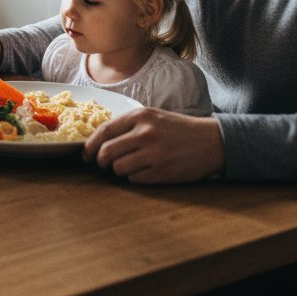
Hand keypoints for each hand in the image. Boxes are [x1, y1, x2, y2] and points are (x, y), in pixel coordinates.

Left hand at [82, 108, 224, 183]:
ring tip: (128, 165)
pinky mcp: (163, 172)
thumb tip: (100, 139)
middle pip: (107, 152)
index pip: (104, 131)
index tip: (85, 154)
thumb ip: (128, 125)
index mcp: (140, 117)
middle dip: (100, 161)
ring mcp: (154, 154)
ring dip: (118, 170)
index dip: (90, 145)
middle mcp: (145, 134)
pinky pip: (135, 179)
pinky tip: (144, 171)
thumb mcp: (152, 116)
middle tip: (102, 164)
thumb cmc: (177, 128)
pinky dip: (134, 177)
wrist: (211, 141)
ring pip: (118, 168)